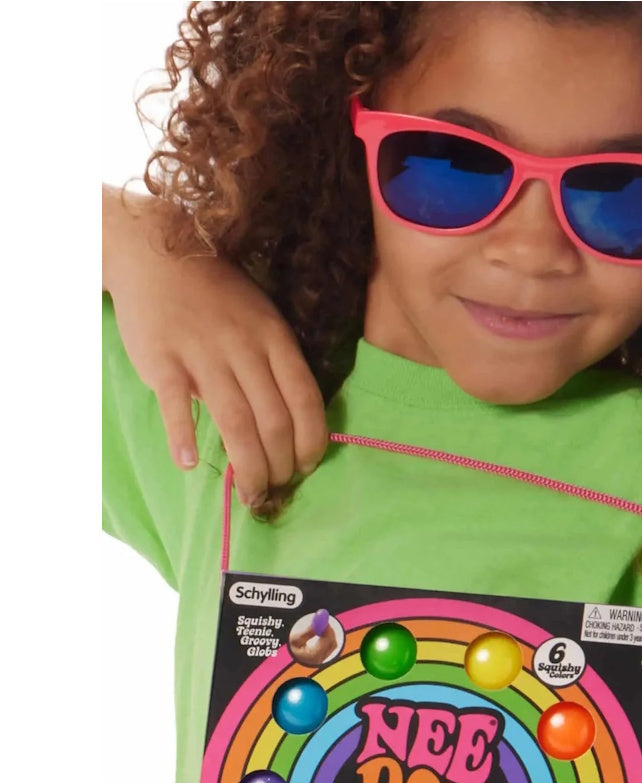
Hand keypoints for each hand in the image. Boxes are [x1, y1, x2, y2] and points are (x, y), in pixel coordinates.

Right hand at [103, 187, 328, 506]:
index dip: (312, 440)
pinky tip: (189, 463)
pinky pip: (175, 404)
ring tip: (250, 493)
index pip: (306, 399)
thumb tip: (293, 425)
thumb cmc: (219, 297)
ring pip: (235, 421)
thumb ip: (276, 366)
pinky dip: (183, 435)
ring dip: (246, 465)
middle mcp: (245, 347)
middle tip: (275, 488)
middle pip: (273, 419)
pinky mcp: (161, 359)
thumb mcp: (262, 320)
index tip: (307, 466)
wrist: (158, 257)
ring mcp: (202, 353)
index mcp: (276, 338)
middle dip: (279, 464)